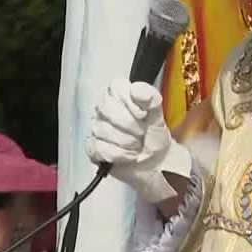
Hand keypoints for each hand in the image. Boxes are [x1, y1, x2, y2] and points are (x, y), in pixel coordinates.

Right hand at [86, 78, 191, 202]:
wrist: (154, 164)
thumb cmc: (153, 138)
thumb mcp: (158, 116)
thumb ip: (151, 99)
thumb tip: (137, 89)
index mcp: (120, 95)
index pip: (116, 87)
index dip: (130, 102)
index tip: (143, 114)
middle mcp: (105, 109)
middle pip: (106, 107)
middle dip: (130, 124)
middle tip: (142, 132)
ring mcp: (97, 128)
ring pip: (103, 129)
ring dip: (127, 141)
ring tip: (136, 144)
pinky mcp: (93, 148)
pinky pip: (99, 148)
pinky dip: (119, 154)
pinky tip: (128, 154)